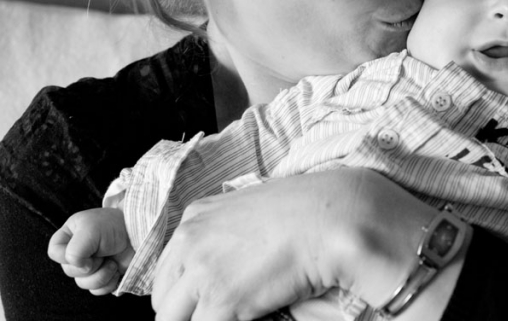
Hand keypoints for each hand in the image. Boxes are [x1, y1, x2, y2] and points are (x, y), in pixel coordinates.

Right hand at [47, 207, 134, 294]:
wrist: (140, 232)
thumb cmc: (114, 225)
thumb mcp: (90, 230)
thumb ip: (75, 250)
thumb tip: (78, 267)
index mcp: (70, 236)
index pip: (54, 253)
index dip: (66, 256)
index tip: (84, 249)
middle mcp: (78, 252)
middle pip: (70, 271)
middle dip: (89, 265)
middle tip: (102, 253)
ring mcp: (91, 265)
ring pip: (83, 284)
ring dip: (100, 275)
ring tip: (111, 262)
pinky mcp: (105, 275)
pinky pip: (97, 290)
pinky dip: (108, 283)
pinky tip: (116, 270)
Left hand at [152, 168, 440, 319]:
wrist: (330, 218)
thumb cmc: (305, 210)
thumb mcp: (251, 210)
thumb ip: (225, 235)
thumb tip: (224, 266)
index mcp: (195, 217)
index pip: (166, 271)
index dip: (182, 293)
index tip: (198, 304)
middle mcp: (190, 241)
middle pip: (163, 299)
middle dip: (185, 313)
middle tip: (215, 314)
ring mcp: (201, 271)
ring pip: (174, 320)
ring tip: (232, 317)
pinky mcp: (220, 300)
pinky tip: (248, 320)